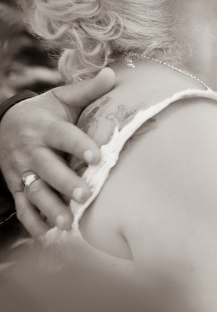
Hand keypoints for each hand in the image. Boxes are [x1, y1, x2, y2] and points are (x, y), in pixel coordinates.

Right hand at [0, 68, 115, 236]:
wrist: (5, 125)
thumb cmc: (45, 112)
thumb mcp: (62, 98)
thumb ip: (87, 90)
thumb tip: (111, 75)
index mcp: (45, 127)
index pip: (62, 136)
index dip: (79, 146)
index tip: (96, 157)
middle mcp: (31, 150)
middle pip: (47, 168)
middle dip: (65, 182)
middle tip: (84, 194)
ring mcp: (21, 171)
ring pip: (34, 191)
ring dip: (49, 208)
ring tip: (67, 224)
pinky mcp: (16, 186)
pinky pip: (23, 206)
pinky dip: (33, 222)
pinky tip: (48, 236)